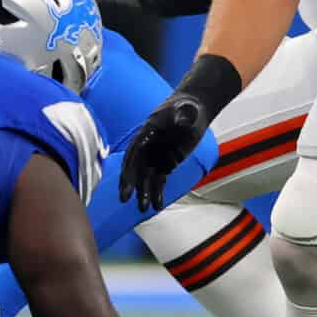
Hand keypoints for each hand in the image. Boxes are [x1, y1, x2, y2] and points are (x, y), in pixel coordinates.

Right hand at [120, 92, 216, 212]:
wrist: (191, 111)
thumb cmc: (187, 108)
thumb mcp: (187, 109)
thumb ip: (184, 115)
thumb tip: (183, 120)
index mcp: (146, 134)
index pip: (133, 153)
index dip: (128, 167)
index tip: (125, 179)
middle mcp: (146, 147)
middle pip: (135, 168)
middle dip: (130, 183)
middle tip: (124, 199)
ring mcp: (154, 156)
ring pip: (145, 177)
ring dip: (144, 193)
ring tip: (144, 209)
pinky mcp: (164, 163)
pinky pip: (158, 180)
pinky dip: (157, 192)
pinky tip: (157, 206)